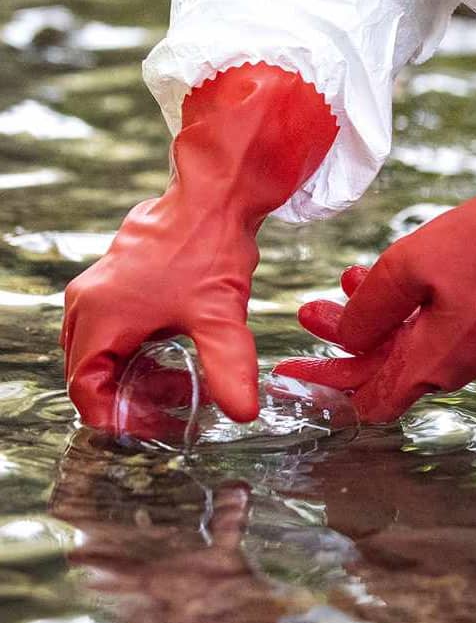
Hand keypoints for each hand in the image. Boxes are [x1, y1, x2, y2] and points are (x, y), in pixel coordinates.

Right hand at [62, 193, 260, 430]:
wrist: (214, 195)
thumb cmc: (210, 248)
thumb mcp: (220, 315)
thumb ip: (228, 368)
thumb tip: (243, 412)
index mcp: (99, 317)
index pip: (85, 388)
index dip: (117, 416)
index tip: (153, 427)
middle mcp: (88, 302)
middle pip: (90, 371)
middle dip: (128, 396)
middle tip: (174, 407)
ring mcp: (98, 287)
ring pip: (101, 349)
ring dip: (134, 371)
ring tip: (182, 382)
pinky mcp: (116, 277)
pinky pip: (112, 326)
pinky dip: (137, 347)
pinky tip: (176, 350)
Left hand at [276, 101, 475, 421]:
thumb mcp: (408, 269)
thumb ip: (367, 312)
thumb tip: (344, 341)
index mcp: (431, 364)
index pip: (366, 400)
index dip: (324, 388)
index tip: (292, 371)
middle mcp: (453, 364)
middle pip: (383, 369)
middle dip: (341, 341)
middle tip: (310, 312)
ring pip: (408, 342)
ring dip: (374, 317)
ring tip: (348, 280)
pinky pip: (435, 325)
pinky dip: (405, 307)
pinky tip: (392, 271)